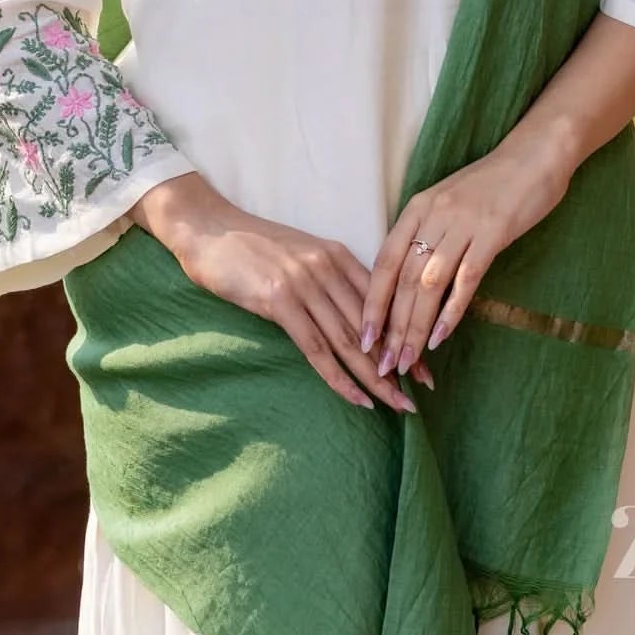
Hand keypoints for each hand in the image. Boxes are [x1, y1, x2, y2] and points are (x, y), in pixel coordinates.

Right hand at [130, 173, 433, 413]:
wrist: (210, 229)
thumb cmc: (252, 247)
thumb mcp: (300, 256)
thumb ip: (328, 280)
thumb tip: (353, 318)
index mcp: (337, 255)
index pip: (382, 301)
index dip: (405, 335)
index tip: (424, 365)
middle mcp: (327, 267)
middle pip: (371, 324)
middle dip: (398, 362)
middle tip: (422, 394)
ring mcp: (304, 283)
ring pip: (350, 340)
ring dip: (376, 377)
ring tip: (398, 405)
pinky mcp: (279, 300)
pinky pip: (316, 347)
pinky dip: (339, 377)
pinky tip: (357, 397)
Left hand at [360, 134, 575, 380]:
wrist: (533, 155)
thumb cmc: (491, 183)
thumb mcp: (448, 202)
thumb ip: (428, 234)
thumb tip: (409, 278)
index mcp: (417, 209)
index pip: (384, 263)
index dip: (372, 303)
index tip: (364, 339)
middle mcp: (434, 217)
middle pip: (402, 280)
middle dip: (391, 327)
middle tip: (383, 365)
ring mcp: (463, 225)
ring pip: (428, 285)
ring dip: (415, 327)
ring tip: (407, 361)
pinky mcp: (493, 233)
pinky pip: (466, 279)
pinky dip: (451, 312)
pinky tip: (440, 338)